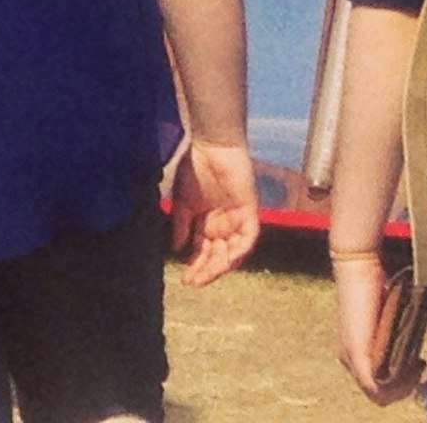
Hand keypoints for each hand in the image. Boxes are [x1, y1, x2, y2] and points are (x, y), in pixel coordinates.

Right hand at [169, 137, 259, 285]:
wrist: (210, 144)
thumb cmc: (194, 166)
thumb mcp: (182, 200)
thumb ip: (181, 224)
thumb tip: (177, 249)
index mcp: (205, 223)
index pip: (201, 251)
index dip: (194, 266)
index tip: (184, 280)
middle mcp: (222, 225)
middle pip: (216, 255)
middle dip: (206, 270)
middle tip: (194, 282)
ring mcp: (236, 220)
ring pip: (232, 251)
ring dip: (221, 265)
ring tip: (208, 275)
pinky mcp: (249, 212)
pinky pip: (248, 237)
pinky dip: (240, 250)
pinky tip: (229, 260)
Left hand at [332, 247, 419, 402]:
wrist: (358, 265)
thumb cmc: (377, 287)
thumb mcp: (391, 320)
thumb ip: (398, 339)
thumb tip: (418, 350)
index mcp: (355, 354)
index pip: (379, 386)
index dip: (402, 385)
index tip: (419, 366)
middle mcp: (349, 359)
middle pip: (380, 395)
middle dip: (405, 387)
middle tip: (421, 368)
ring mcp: (350, 357)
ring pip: (378, 394)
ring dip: (403, 387)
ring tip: (419, 366)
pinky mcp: (355, 353)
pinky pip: (374, 387)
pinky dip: (396, 385)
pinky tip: (413, 367)